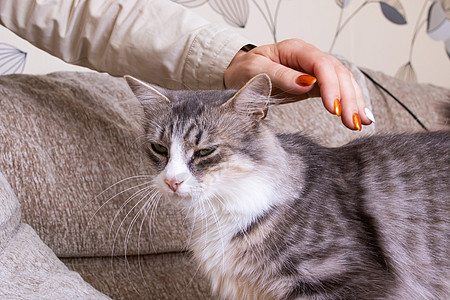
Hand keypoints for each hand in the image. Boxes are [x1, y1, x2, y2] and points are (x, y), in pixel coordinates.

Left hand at [224, 39, 372, 130]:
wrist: (241, 73)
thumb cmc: (246, 69)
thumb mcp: (256, 70)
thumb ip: (281, 76)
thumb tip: (306, 83)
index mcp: (295, 49)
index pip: (321, 64)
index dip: (331, 85)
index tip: (333, 107)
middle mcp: (309, 58)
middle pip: (338, 73)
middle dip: (348, 98)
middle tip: (353, 121)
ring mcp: (315, 70)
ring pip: (343, 82)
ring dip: (355, 102)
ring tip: (363, 122)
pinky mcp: (316, 84)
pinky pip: (338, 91)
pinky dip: (350, 103)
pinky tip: (361, 115)